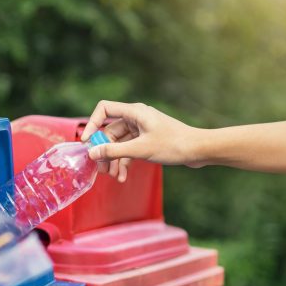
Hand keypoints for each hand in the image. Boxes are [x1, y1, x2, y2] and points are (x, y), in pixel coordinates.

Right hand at [81, 101, 204, 181]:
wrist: (198, 150)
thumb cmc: (173, 144)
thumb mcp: (140, 149)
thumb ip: (114, 151)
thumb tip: (92, 153)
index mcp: (134, 112)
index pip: (104, 109)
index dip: (92, 124)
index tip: (86, 143)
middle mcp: (136, 118)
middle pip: (110, 131)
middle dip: (104, 150)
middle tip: (100, 169)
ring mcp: (142, 129)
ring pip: (119, 143)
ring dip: (114, 160)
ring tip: (113, 176)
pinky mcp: (147, 140)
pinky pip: (129, 149)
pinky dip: (125, 162)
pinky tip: (123, 176)